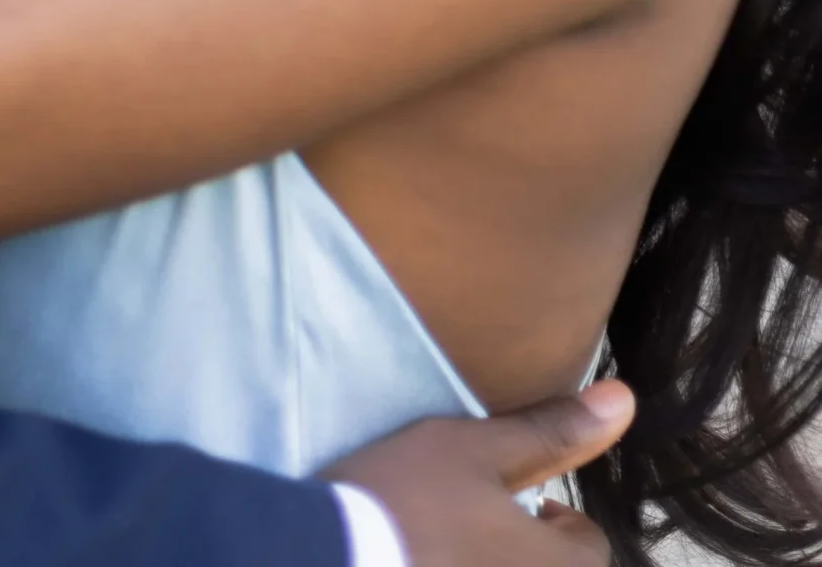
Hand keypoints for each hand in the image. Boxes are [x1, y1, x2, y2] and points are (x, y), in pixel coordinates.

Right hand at [327, 381, 634, 566]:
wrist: (325, 554)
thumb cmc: (409, 497)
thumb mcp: (476, 448)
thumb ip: (551, 431)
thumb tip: (625, 400)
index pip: (588, 545)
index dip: (553, 515)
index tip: (511, 499)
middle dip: (524, 549)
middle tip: (475, 523)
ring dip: (490, 558)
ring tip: (448, 545)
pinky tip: (426, 560)